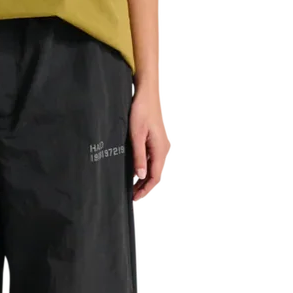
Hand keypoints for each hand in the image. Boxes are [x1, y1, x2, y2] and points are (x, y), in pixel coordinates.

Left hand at [129, 87, 163, 206]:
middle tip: (131, 198)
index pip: (155, 177)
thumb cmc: (140, 111)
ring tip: (131, 189)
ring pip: (153, 169)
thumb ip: (139, 156)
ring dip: (144, 181)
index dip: (146, 191)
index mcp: (159, 150)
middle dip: (145, 189)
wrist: (146, 93)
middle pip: (155, 176)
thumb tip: (140, 177)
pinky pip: (150, 161)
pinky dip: (143, 170)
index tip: (134, 199)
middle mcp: (161, 150)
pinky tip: (134, 173)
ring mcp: (157, 146)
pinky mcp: (152, 142)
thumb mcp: (136, 134)